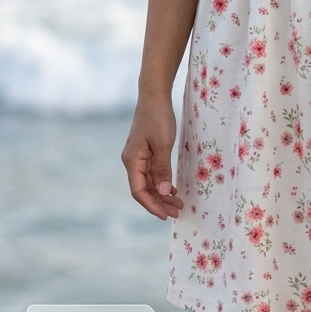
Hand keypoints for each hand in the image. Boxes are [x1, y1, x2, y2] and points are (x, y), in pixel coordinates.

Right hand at [121, 98, 183, 220]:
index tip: (166, 216)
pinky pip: (152, 173)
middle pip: (144, 189)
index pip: (139, 191)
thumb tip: (162, 192)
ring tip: (178, 204)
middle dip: (159, 203)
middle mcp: (132, 161)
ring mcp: (138, 157)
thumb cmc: (158, 118)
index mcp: (132, 161)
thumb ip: (162, 170)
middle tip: (177, 212)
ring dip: (162, 194)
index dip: (152, 205)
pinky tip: (172, 189)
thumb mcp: (163, 145)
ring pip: (149, 183)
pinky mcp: (145, 152)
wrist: (154, 96)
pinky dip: (162, 183)